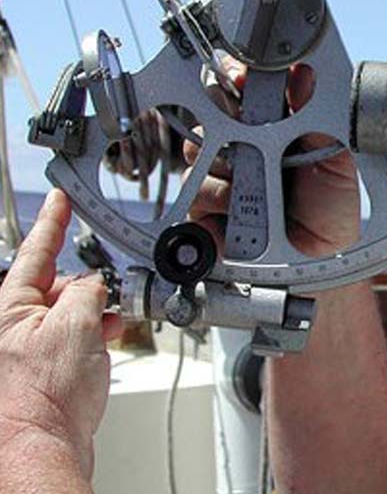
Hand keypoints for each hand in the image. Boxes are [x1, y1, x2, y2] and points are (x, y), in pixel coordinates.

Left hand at [0, 189, 120, 478]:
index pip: (35, 250)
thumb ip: (88, 291)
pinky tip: (106, 342)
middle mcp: (10, 327)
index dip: (53, 221)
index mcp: (8, 307)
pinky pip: (68, 338)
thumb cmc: (44, 397)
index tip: (61, 198)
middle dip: (84, 285)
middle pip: (52, 285)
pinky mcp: (38, 370)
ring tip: (112, 325)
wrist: (41, 452)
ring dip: (93, 314)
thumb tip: (93, 286)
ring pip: (64, 313)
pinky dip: (91, 336)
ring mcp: (22, 350)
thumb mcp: (79, 324)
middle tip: (108, 291)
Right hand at [185, 61, 360, 256]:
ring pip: (199, 153)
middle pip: (208, 114)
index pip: (241, 88)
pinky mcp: (205, 208)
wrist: (322, 256)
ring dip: (228, 169)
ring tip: (259, 190)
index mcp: (272, 126)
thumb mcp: (335, 160)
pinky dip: (219, 203)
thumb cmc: (330, 206)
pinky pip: (195, 194)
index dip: (236, 78)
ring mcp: (220, 175)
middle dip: (223, 121)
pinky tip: (243, 213)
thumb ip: (316, 119)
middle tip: (247, 136)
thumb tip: (302, 75)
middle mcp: (242, 146)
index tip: (241, 79)